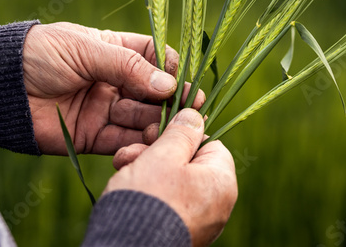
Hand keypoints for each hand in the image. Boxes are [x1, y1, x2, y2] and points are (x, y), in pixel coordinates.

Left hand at [22, 22, 204, 154]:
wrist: (0, 87)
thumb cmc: (40, 54)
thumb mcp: (85, 49)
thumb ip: (127, 66)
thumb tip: (169, 85)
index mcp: (114, 52)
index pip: (153, 57)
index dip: (170, 67)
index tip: (181, 78)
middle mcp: (115, 82)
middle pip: (153, 92)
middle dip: (171, 100)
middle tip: (190, 109)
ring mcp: (105, 110)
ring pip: (141, 119)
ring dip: (158, 124)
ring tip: (171, 128)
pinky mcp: (94, 137)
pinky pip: (122, 142)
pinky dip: (137, 144)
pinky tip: (150, 142)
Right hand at [104, 109, 237, 245]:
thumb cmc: (150, 198)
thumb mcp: (164, 154)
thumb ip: (182, 132)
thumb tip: (194, 115)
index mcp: (222, 182)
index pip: (209, 144)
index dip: (181, 135)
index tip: (157, 134)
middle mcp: (217, 205)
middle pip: (188, 162)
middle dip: (157, 152)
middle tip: (133, 151)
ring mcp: (199, 221)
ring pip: (173, 181)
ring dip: (147, 168)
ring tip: (123, 166)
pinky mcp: (180, 231)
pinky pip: (168, 202)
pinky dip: (149, 191)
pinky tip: (126, 185)